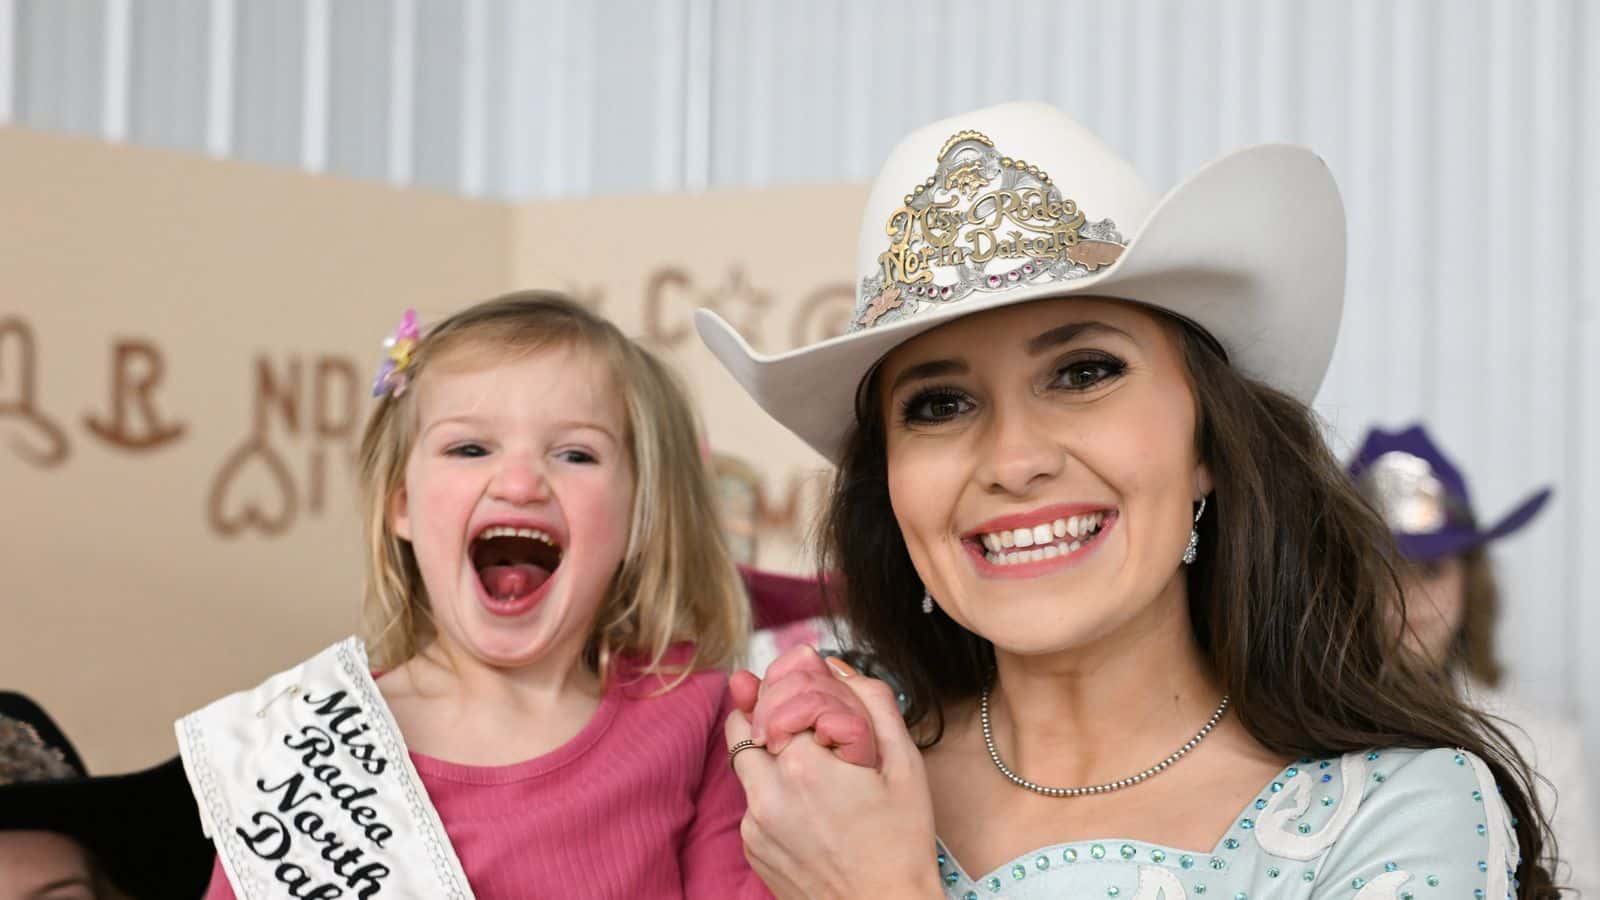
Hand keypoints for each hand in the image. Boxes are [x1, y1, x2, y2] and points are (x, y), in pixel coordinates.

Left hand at [727, 661, 942, 899]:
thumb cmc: (901, 844)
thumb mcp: (903, 764)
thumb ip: (872, 702)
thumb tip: (837, 665)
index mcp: (804, 766)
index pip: (776, 698)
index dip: (792, 688)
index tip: (809, 688)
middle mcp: (767, 794)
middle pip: (743, 725)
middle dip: (764, 710)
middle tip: (794, 711)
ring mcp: (754, 825)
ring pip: (745, 764)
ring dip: (767, 753)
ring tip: (811, 765)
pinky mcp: (751, 849)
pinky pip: (751, 802)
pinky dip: (770, 792)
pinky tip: (808, 806)